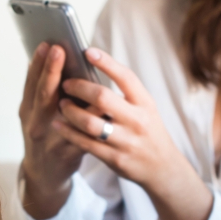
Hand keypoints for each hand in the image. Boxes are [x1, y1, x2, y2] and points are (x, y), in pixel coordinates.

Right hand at [18, 43, 86, 219]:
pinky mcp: (66, 153)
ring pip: (63, 113)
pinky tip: (101, 105)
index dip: (37, 63)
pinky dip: (92, 118)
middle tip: (58, 49)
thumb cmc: (45, 136)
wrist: (44, 176)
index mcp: (27, 110)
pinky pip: (82, 132)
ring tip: (83, 71)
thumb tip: (56, 58)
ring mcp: (49, 139)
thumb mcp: (36, 114)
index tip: (45, 43)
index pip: (31, 82)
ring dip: (74, 92)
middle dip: (50, 70)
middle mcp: (34, 123)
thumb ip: (46, 91)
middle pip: (43, 94)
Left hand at [54, 48, 212, 219]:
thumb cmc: (148, 130)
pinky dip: (68, 132)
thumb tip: (94, 68)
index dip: (106, 63)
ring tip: (61, 104)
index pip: (126, 77)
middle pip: (103, 98)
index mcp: (145, 103)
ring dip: (70, 111)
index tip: (87, 52)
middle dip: (79, 88)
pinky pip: (86, 143)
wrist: (162, 167)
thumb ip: (126, 93)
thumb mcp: (145, 108)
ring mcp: (126, 141)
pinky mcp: (115, 159)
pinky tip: (58, 124)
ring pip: (90, 123)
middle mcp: (137, 120)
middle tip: (66, 84)